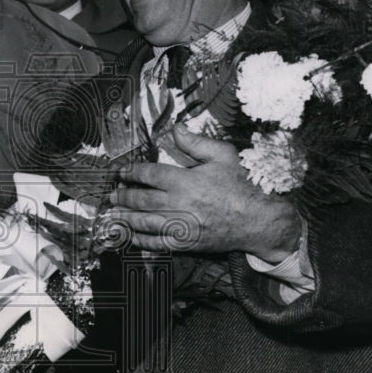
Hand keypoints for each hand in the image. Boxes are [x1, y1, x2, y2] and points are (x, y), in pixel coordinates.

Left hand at [108, 124, 300, 260]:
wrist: (259, 219)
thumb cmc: (244, 184)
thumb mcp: (223, 155)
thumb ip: (196, 142)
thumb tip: (175, 128)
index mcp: (185, 180)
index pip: (149, 175)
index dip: (132, 172)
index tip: (122, 172)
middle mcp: (179, 204)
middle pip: (141, 200)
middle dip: (123, 197)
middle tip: (112, 195)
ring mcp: (181, 226)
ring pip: (144, 222)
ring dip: (125, 219)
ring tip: (112, 215)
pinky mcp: (186, 244)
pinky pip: (157, 244)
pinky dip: (141, 241)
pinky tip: (130, 238)